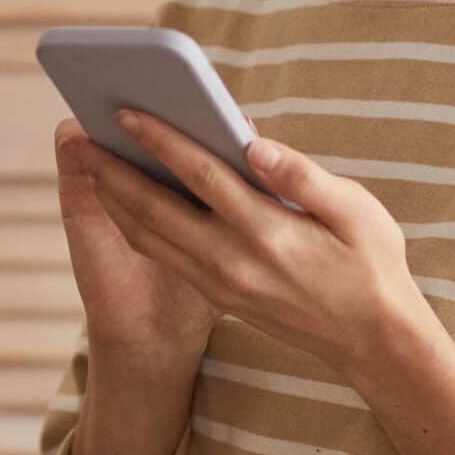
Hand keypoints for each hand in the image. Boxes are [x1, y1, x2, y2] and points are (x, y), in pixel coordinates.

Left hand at [76, 108, 424, 376]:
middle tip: (81, 136)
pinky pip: (162, 254)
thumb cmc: (371, 264)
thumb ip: (302, 176)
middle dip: (114, 170)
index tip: (128, 112)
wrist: (373, 342)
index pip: (202, 177)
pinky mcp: (217, 295)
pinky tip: (121, 200)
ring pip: (150, 236)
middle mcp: (232, 261)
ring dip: (113, 199)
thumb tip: (255, 144)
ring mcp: (220, 283)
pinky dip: (133, 224)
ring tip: (89, 162)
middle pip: (156, 209)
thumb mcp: (357, 212)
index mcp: (268, 232)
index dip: (161, 141)